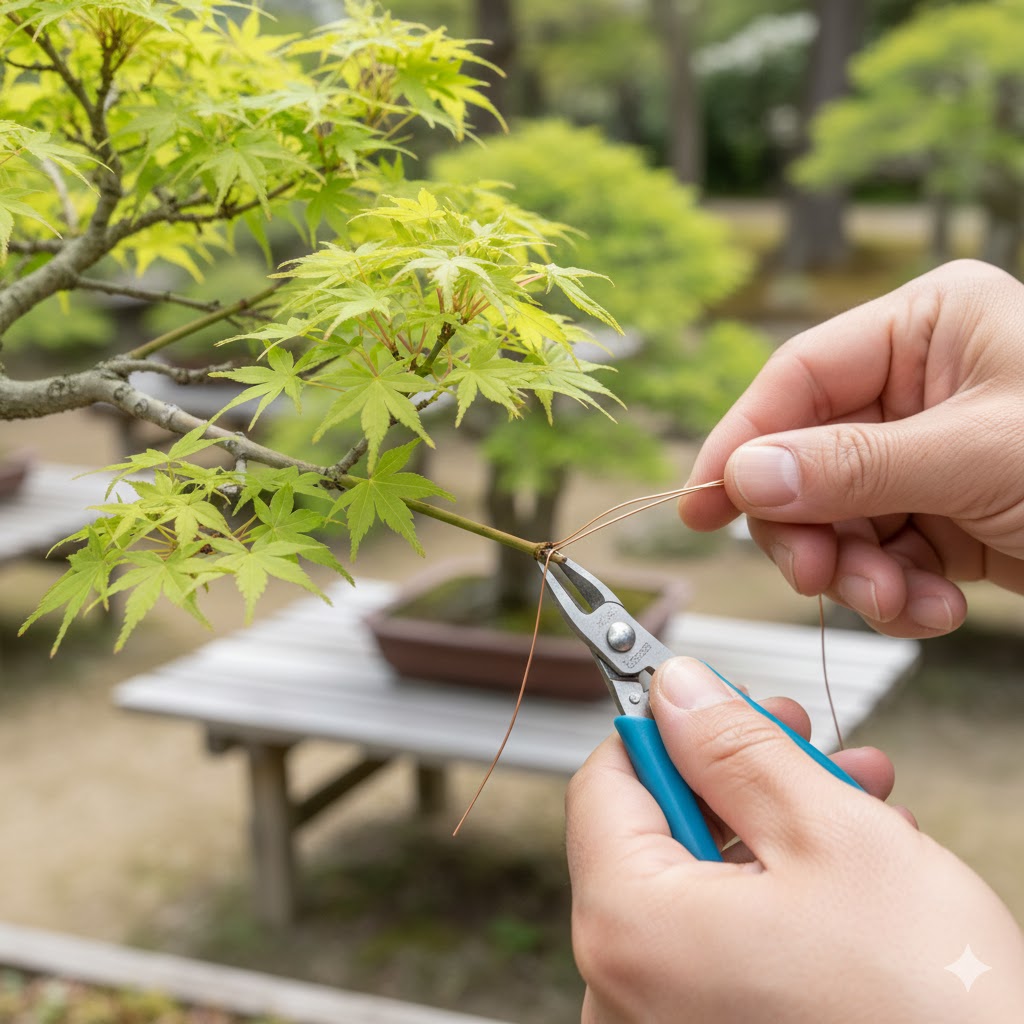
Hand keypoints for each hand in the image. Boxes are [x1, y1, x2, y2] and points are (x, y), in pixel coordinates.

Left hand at [566, 657, 1023, 1022]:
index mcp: (629, 930)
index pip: (604, 783)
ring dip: (773, 824)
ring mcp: (665, 1020)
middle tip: (796, 735)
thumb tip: (678, 692)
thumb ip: (735, 747)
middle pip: (656, 830)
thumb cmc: (926, 1010)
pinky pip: (723, 940)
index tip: (712, 698)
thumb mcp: (830, 833)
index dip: (664, 727)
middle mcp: (625, 989)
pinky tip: (847, 861)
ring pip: (701, 882)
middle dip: (736, 772)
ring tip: (851, 791)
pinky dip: (776, 890)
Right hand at [680, 259, 1023, 636]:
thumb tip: (743, 478)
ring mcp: (929, 454)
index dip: (741, 442)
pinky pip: (882, 553)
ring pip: (839, 517)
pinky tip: (933, 606)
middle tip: (819, 577)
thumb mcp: (977, 455)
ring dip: (858, 573)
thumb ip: (851, 465)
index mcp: (927, 328)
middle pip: (806, 458)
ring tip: (901, 601)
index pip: (798, 379)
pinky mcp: (947, 513)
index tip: (701, 504)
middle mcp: (919, 386)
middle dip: (810, 529)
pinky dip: (897, 592)